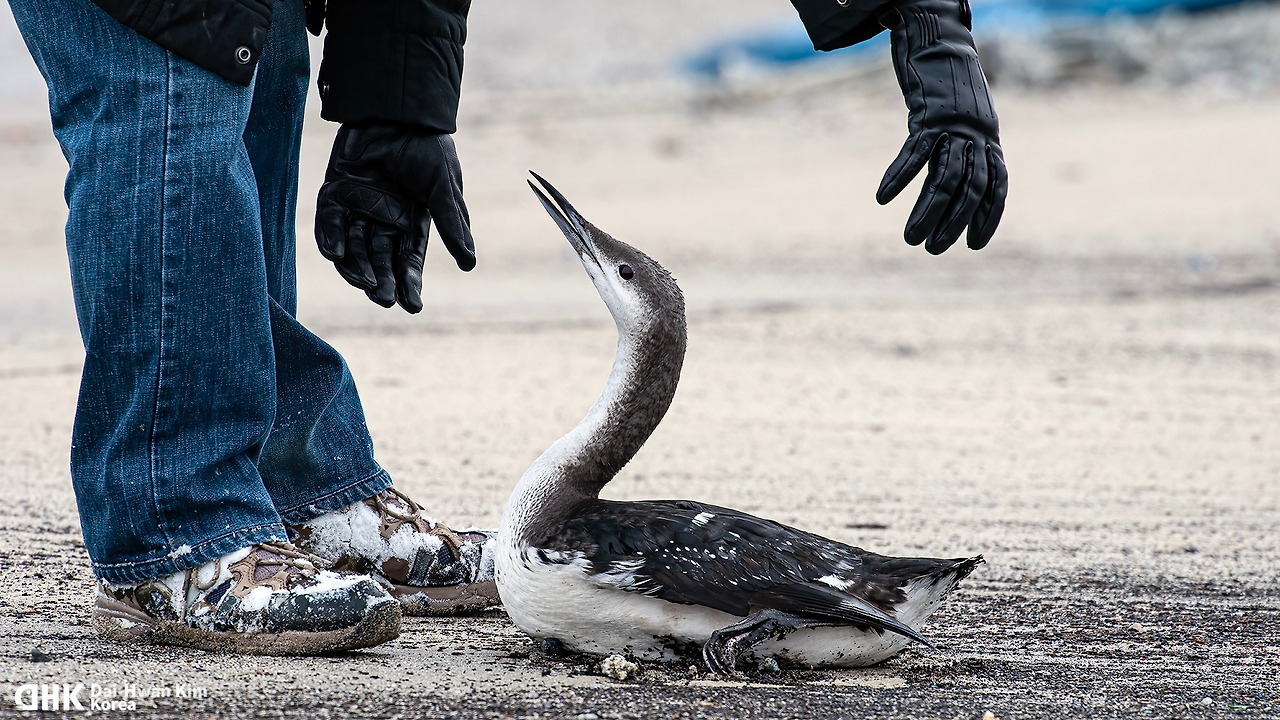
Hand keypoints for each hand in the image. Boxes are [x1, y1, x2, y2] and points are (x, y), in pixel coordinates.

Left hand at [315, 123, 474, 312]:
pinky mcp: (335, 191)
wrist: (397, 109)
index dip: (410, 283)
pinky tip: (334, 254)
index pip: (409, 259)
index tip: (413, 306)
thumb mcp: (443, 187)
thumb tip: (470, 263)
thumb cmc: (426, 147)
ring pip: (353, 247)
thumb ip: (451, 224)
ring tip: (364, 283)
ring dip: (356, 267)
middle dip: (382, 281)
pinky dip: (330, 238)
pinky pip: (330, 222)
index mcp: (411, 220)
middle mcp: (383, 218)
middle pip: (380, 259)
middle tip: (383, 300)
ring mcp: (358, 206)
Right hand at [878, 0, 1006, 253]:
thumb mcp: (960, 113)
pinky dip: (900, 176)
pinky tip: (883, 197)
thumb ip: (958, 144)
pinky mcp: (930, 113)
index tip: (973, 245)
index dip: (988, 217)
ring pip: (945, 178)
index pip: (996, 185)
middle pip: (971, 188)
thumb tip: (949, 178)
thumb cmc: (945, 78)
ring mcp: (955, 123)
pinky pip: (916, 152)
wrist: (936, 33)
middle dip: (953, 223)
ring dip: (927, 212)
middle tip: (932, 249)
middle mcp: (977, 132)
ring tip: (910, 238)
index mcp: (988, 135)